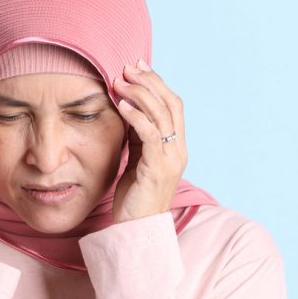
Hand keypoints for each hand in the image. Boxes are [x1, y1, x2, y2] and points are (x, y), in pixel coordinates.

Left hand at [110, 59, 187, 223]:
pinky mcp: (158, 168)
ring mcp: (171, 159)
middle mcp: (179, 150)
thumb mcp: (136, 160)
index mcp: (176, 147)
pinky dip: (137, 116)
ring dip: (140, 94)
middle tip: (128, 67)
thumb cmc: (134, 199)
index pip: (173, 105)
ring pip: (162, 114)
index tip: (137, 66)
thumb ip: (137, 137)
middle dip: (150, 81)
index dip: (157, 83)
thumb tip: (126, 108)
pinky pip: (151, 134)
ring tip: (119, 82)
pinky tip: (121, 105)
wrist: (137, 232)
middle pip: (171, 103)